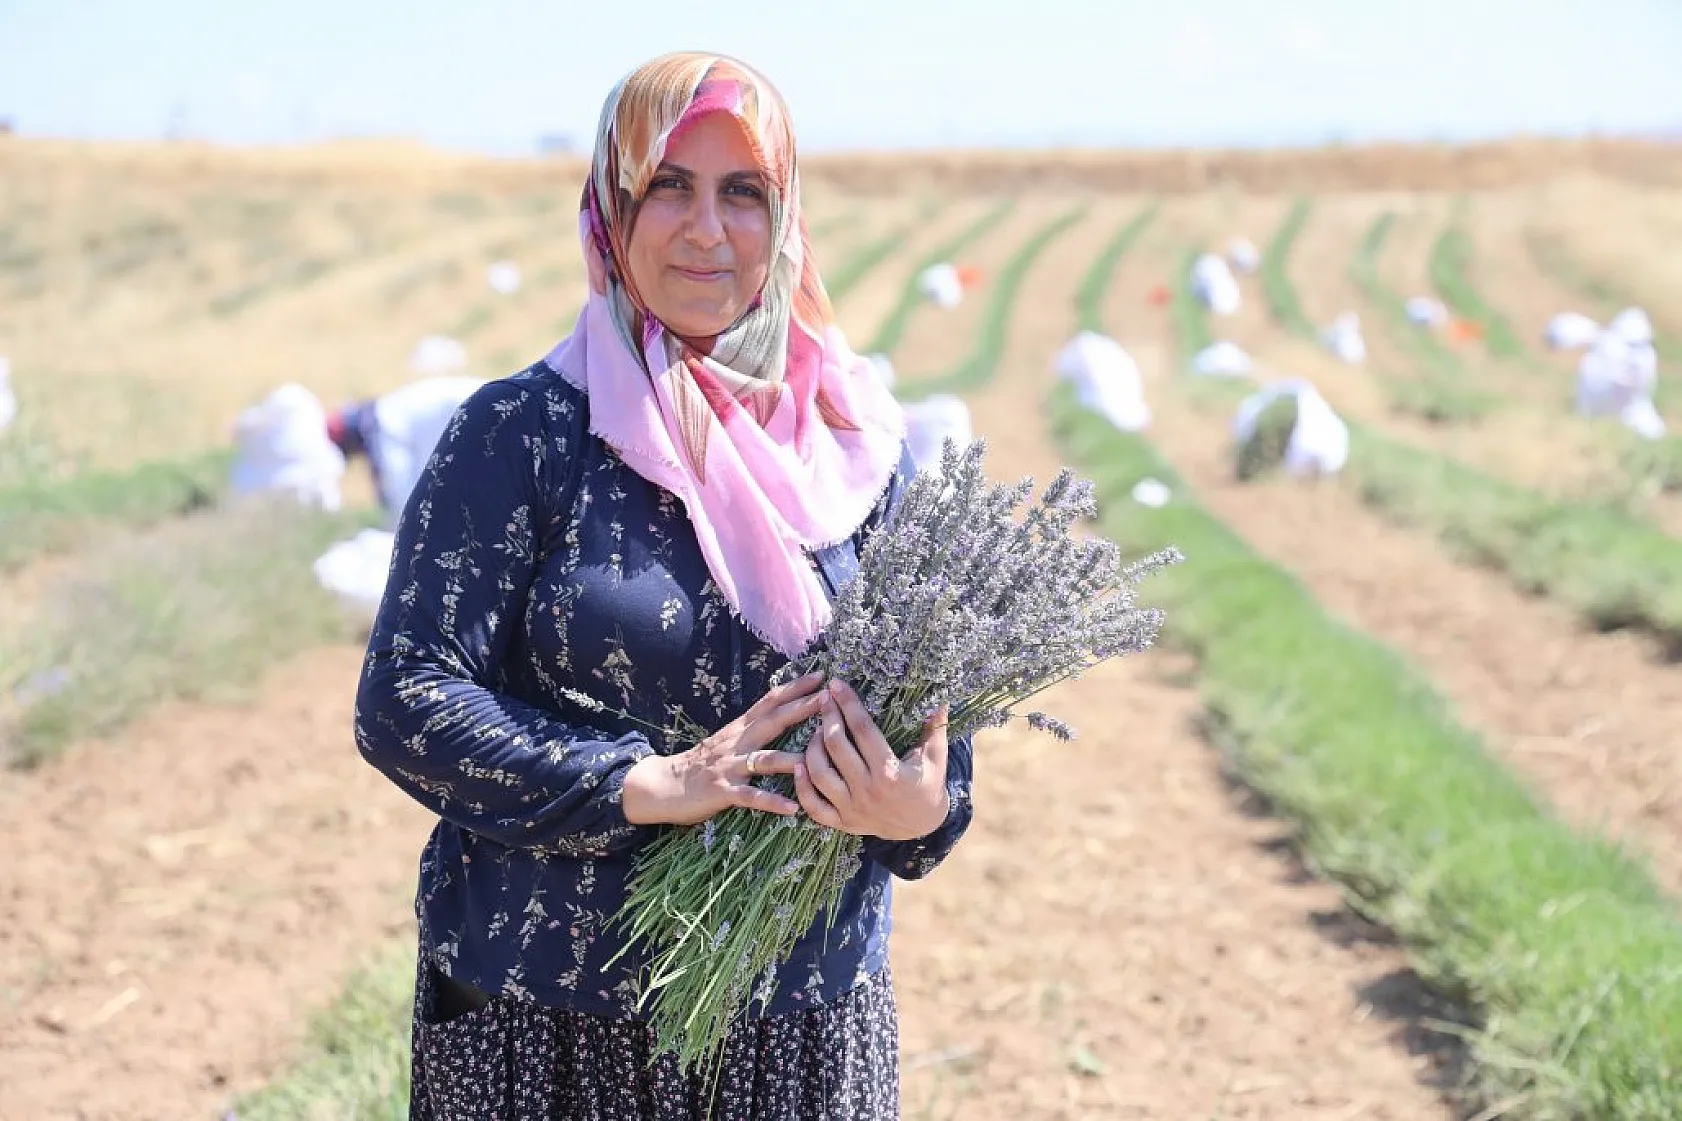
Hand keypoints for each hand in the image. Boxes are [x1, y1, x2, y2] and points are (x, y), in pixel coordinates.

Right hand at [621, 672, 824, 826]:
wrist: (663, 784)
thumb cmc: (700, 764)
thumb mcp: (727, 740)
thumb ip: (752, 729)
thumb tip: (780, 715)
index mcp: (740, 729)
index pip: (770, 702)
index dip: (795, 687)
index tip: (820, 675)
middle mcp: (737, 743)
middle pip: (773, 721)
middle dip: (801, 709)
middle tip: (828, 698)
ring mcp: (730, 767)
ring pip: (766, 759)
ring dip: (792, 758)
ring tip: (817, 757)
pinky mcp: (723, 791)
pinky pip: (751, 797)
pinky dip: (772, 802)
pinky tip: (794, 808)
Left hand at [794, 679, 949, 841]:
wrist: (922, 827)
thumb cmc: (928, 785)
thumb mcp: (936, 757)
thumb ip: (935, 728)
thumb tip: (939, 698)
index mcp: (890, 772)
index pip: (863, 730)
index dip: (849, 704)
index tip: (837, 685)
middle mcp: (868, 791)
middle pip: (837, 747)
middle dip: (828, 717)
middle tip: (824, 699)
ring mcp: (852, 809)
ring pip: (820, 774)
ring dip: (812, 747)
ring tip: (816, 729)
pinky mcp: (842, 823)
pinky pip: (814, 806)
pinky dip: (802, 786)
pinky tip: (798, 766)